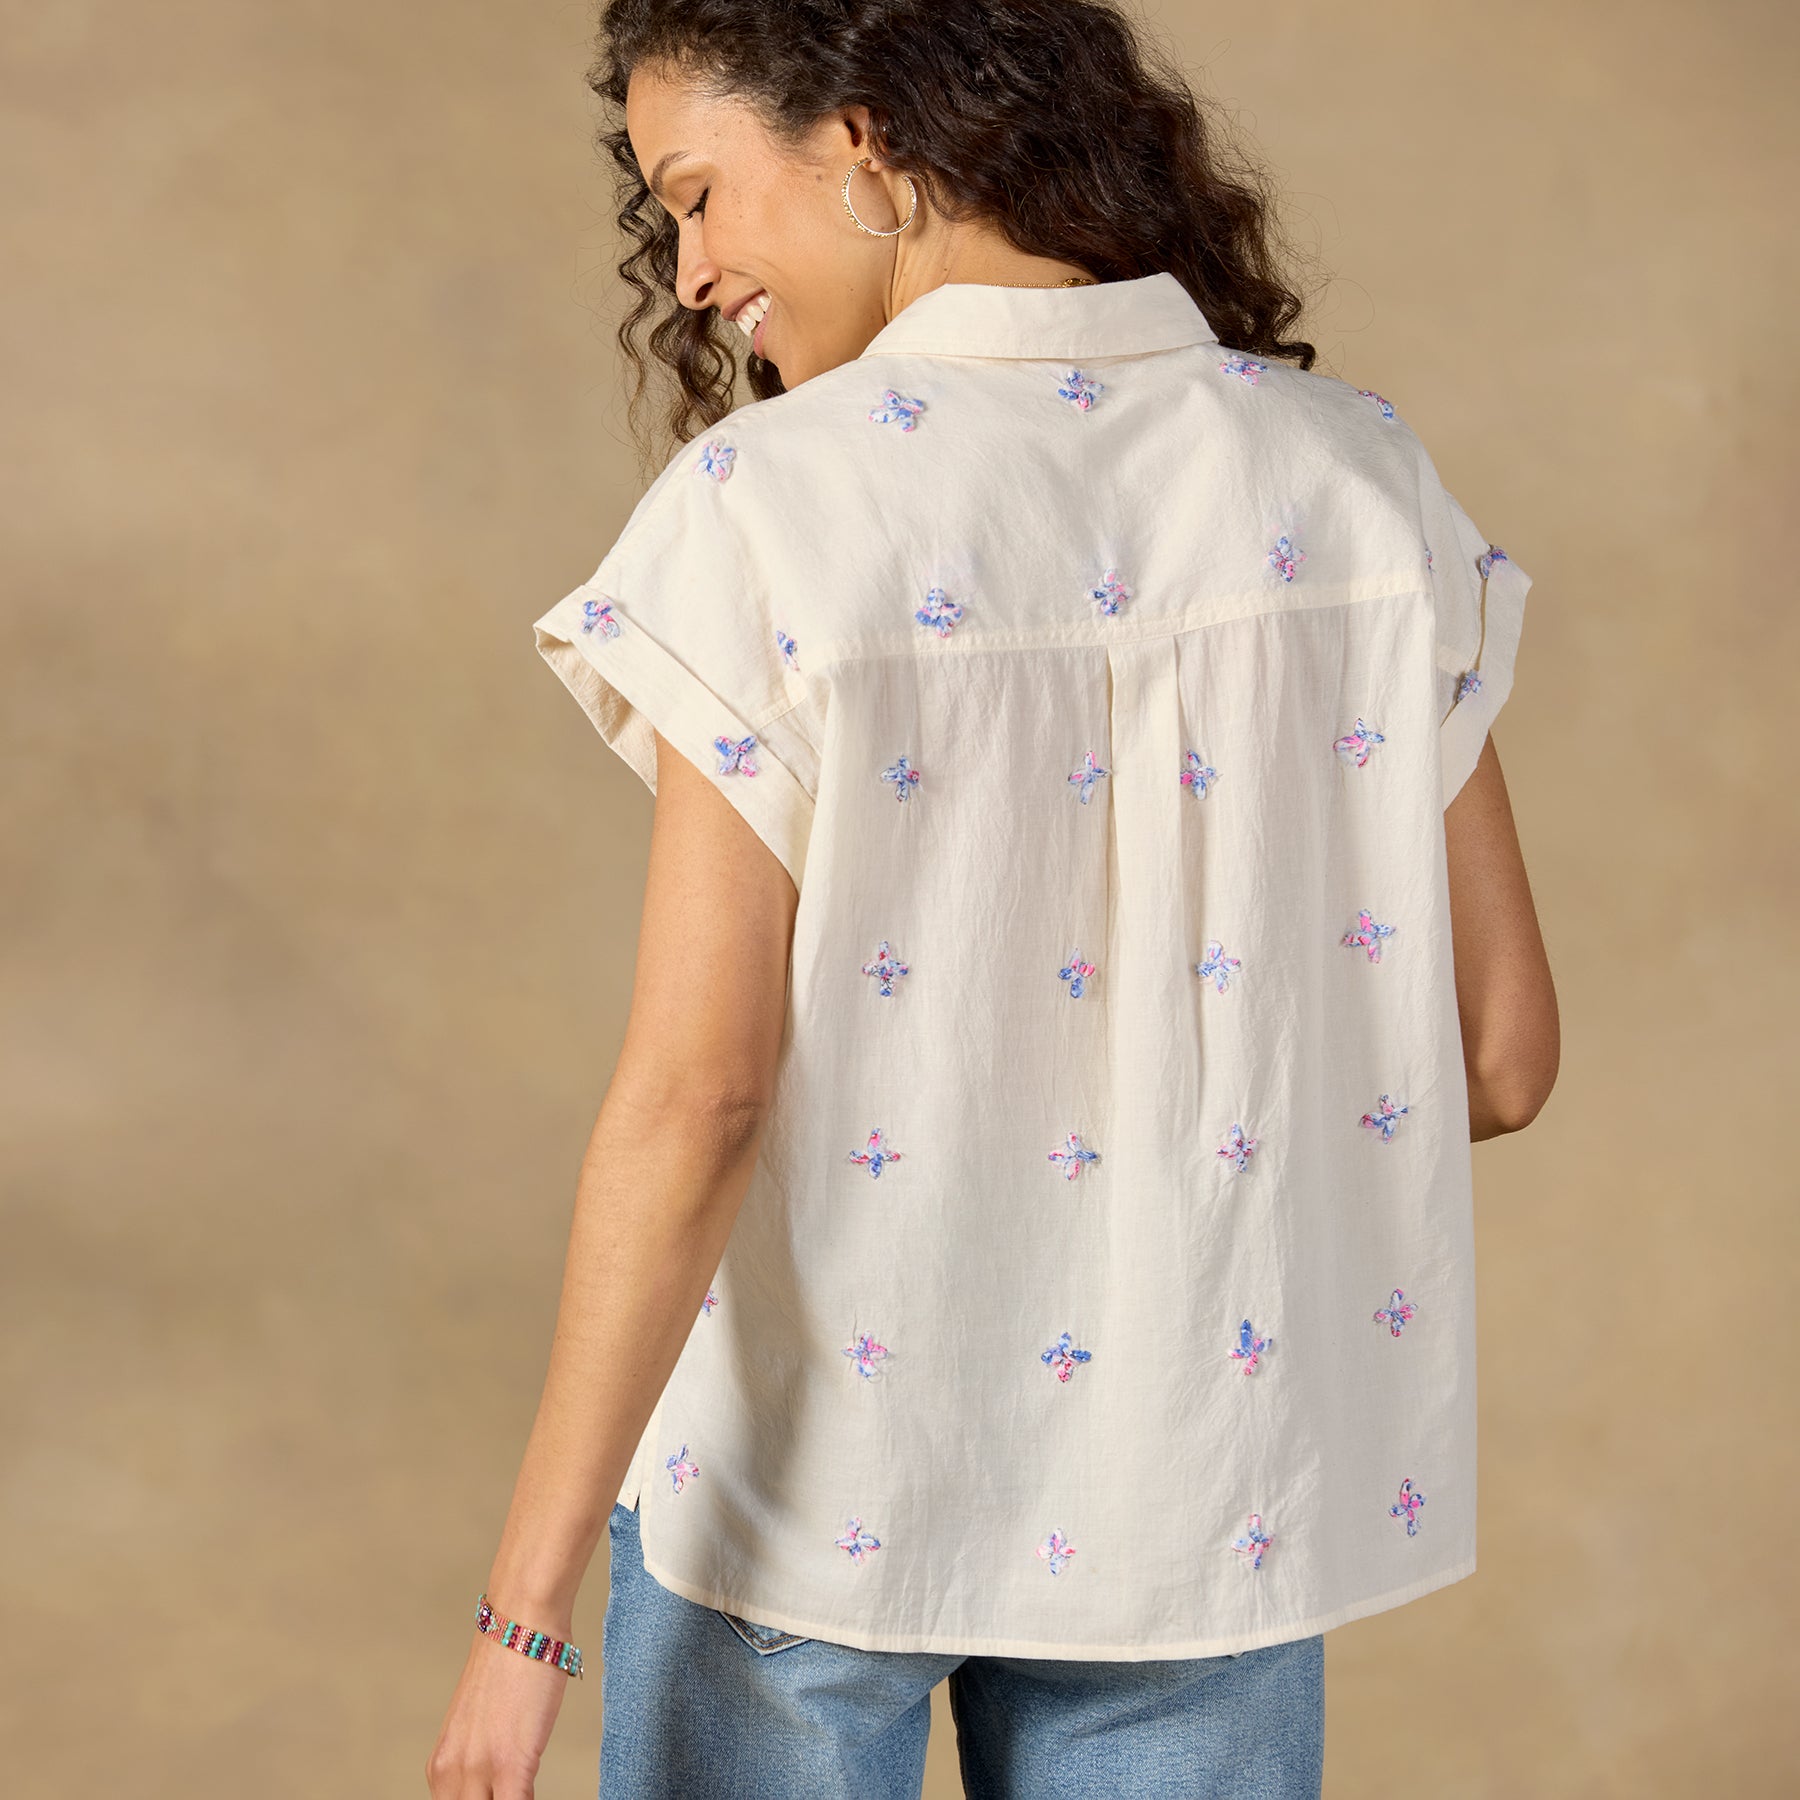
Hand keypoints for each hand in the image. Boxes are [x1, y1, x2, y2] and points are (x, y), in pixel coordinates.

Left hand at [425, 1629, 572, 1797]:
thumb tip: (498, 1785)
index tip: (496, 1794)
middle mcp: (449, 1774)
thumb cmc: (510, 1667)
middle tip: (512, 1792)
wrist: (521, 1623)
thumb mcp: (480, 1726)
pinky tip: (540, 1795)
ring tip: (525, 1788)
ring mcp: (478, 1771)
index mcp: (441, 1767)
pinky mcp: (510, 1766)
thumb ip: (480, 1761)